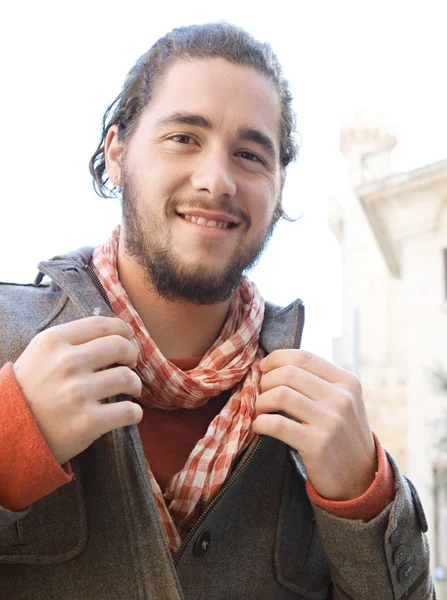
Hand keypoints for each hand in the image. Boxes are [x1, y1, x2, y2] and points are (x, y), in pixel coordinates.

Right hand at [13, 316, 142, 464]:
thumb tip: (112, 333)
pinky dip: (135, 412)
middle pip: (121, 346)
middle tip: (130, 364)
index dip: (123, 330)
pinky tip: (130, 413)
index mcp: (54, 341)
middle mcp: (67, 363)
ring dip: (135, 384)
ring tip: (131, 390)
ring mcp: (78, 393)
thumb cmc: (27, 391)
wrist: (7, 434)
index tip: (127, 338)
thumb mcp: (39, 354)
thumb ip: (70, 341)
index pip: (102, 325)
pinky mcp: (88, 422)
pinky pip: (128, 411)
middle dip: (132, 354)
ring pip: (128, 378)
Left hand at [253, 349, 375, 500]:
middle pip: (288, 373)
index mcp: (347, 381)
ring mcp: (331, 421)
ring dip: (261, 401)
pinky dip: (260, 423)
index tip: (264, 369)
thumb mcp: (342, 402)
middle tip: (261, 393)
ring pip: (280, 395)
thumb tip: (274, 365)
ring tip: (261, 411)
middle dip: (266, 381)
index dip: (276, 359)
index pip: (303, 356)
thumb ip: (317, 382)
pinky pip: (277, 424)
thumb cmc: (343, 435)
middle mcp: (342, 398)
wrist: (361, 479)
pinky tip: (260, 426)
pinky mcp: (317, 444)